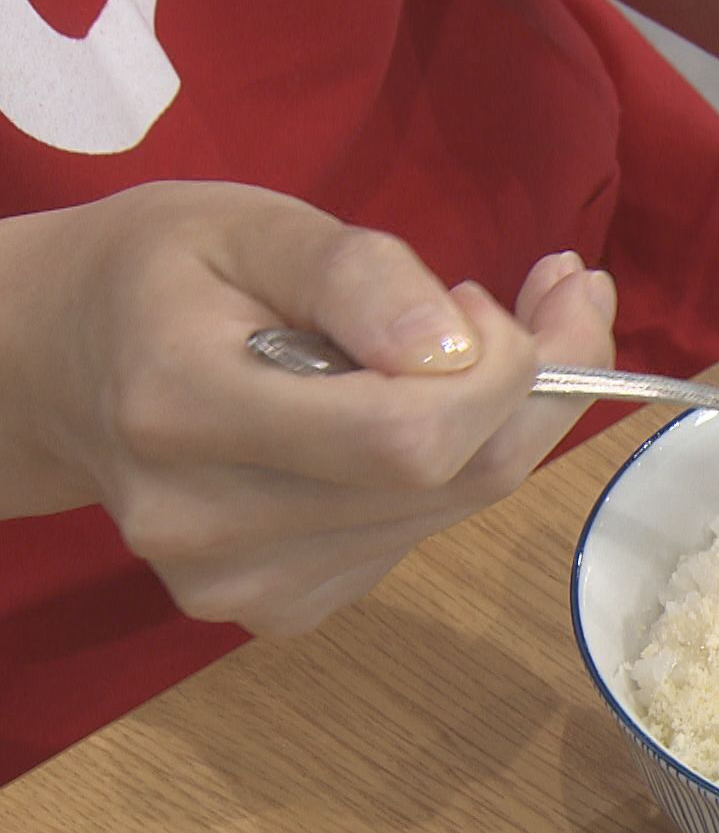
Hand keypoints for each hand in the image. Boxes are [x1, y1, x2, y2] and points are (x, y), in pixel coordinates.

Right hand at [1, 181, 614, 634]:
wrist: (63, 366)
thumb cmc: (161, 276)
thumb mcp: (252, 225)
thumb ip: (359, 276)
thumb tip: (457, 346)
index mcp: (183, 409)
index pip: (407, 436)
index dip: (497, 368)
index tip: (490, 296)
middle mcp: (206, 522)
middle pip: (449, 482)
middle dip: (527, 385)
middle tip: (541, 301)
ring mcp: (240, 582)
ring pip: (451, 512)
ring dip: (498, 423)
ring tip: (460, 346)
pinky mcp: (277, 607)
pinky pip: (418, 539)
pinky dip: (449, 471)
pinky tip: (406, 411)